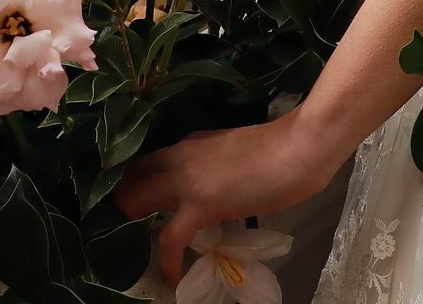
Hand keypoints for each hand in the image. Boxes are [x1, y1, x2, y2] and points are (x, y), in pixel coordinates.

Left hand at [111, 106, 344, 287]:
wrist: (299, 147)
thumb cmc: (280, 148)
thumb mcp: (232, 152)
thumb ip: (213, 166)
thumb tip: (209, 189)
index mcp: (189, 144)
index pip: (145, 161)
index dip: (133, 183)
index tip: (132, 203)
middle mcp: (179, 156)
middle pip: (131, 178)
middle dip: (123, 203)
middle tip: (128, 229)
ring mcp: (187, 179)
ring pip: (137, 200)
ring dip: (133, 225)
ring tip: (138, 252)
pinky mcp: (201, 204)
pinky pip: (170, 238)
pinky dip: (167, 260)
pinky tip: (172, 277)